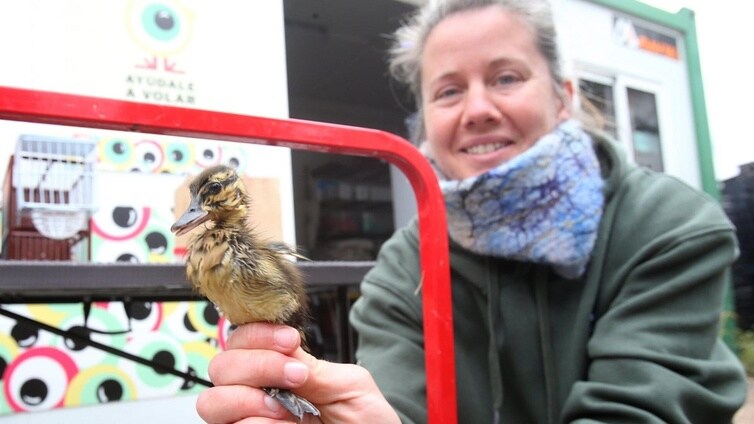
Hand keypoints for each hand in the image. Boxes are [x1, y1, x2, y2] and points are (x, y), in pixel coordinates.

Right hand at [196, 322, 400, 422]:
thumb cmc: (366, 423)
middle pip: (221, 365)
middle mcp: (258, 393)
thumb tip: (283, 349)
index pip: (244, 339)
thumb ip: (313, 366)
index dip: (259, 333)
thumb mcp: (349, 386)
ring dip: (248, 399)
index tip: (290, 341)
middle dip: (257, 364)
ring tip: (284, 410)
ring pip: (213, 401)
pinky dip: (255, 423)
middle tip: (296, 376)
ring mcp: (251, 418)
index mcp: (281, 369)